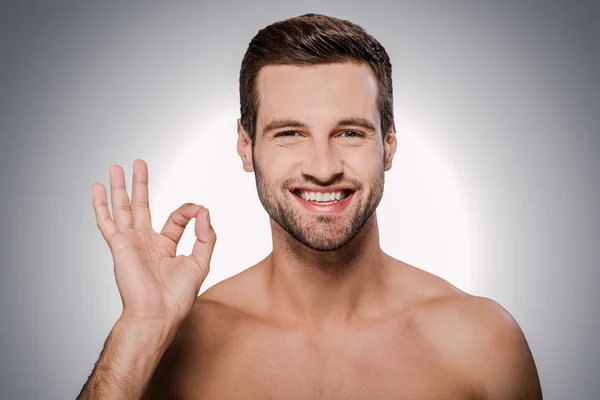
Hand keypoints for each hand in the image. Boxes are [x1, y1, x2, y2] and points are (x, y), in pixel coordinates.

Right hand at [92, 159, 215, 325]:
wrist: (157, 313)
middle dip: (140, 184)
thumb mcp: (200, 263)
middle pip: (142, 206)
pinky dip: (101, 205)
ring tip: (116, 167)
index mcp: (166, 246)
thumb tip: (205, 212)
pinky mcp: (119, 245)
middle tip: (138, 164)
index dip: (188, 211)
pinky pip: (107, 222)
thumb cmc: (177, 297)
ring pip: (123, 208)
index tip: (199, 211)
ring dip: (119, 188)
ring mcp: (131, 242)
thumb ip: (206, 237)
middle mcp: (146, 242)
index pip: (176, 219)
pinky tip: (98, 189)